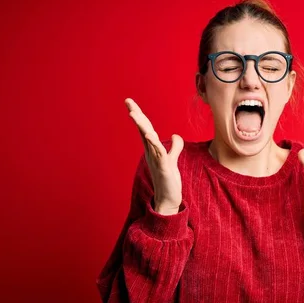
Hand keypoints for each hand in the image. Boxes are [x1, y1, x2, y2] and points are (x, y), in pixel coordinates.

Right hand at [125, 98, 183, 214]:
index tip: (130, 102)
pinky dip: (154, 143)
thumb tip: (175, 135)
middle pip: (143, 130)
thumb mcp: (172, 160)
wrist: (167, 200)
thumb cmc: (168, 181)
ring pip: (148, 139)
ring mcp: (156, 159)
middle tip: (128, 101)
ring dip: (141, 126)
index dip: (139, 115)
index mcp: (152, 149)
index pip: (145, 128)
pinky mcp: (164, 167)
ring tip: (134, 114)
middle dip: (136, 115)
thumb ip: (175, 147)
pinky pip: (159, 153)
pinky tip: (150, 135)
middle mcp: (151, 152)